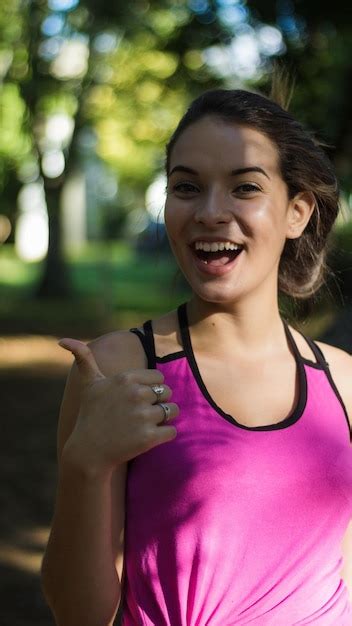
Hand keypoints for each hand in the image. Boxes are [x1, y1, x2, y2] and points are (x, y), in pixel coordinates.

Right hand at [58, 338, 177, 473]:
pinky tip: (148, 437)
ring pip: (172, 411)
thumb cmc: (90, 415)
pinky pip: (172, 431)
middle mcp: (136, 394)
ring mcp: (143, 416)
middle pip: (167, 393)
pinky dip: (165, 435)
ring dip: (164, 419)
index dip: (151, 389)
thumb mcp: (89, 384)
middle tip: (140, 415)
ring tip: (145, 425)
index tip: (137, 399)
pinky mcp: (149, 437)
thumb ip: (84, 358)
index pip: (159, 378)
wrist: (88, 452)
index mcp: (126, 378)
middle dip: (158, 403)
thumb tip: (62, 340)